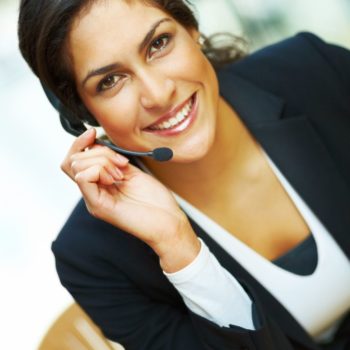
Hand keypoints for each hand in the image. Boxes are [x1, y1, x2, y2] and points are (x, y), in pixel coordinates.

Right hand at [61, 129, 199, 269]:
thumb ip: (113, 160)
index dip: (80, 142)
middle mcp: (93, 192)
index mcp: (99, 184)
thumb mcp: (132, 172)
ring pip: (77, 166)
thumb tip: (96, 145)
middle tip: (121, 164)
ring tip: (121, 173)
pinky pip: (83, 178)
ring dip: (102, 161)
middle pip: (72, 161)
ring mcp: (94, 200)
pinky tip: (116, 179)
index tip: (93, 132)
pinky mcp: (99, 206)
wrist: (169, 222)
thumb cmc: (155, 200)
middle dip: (98, 152)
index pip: (74, 160)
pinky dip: (100, 170)